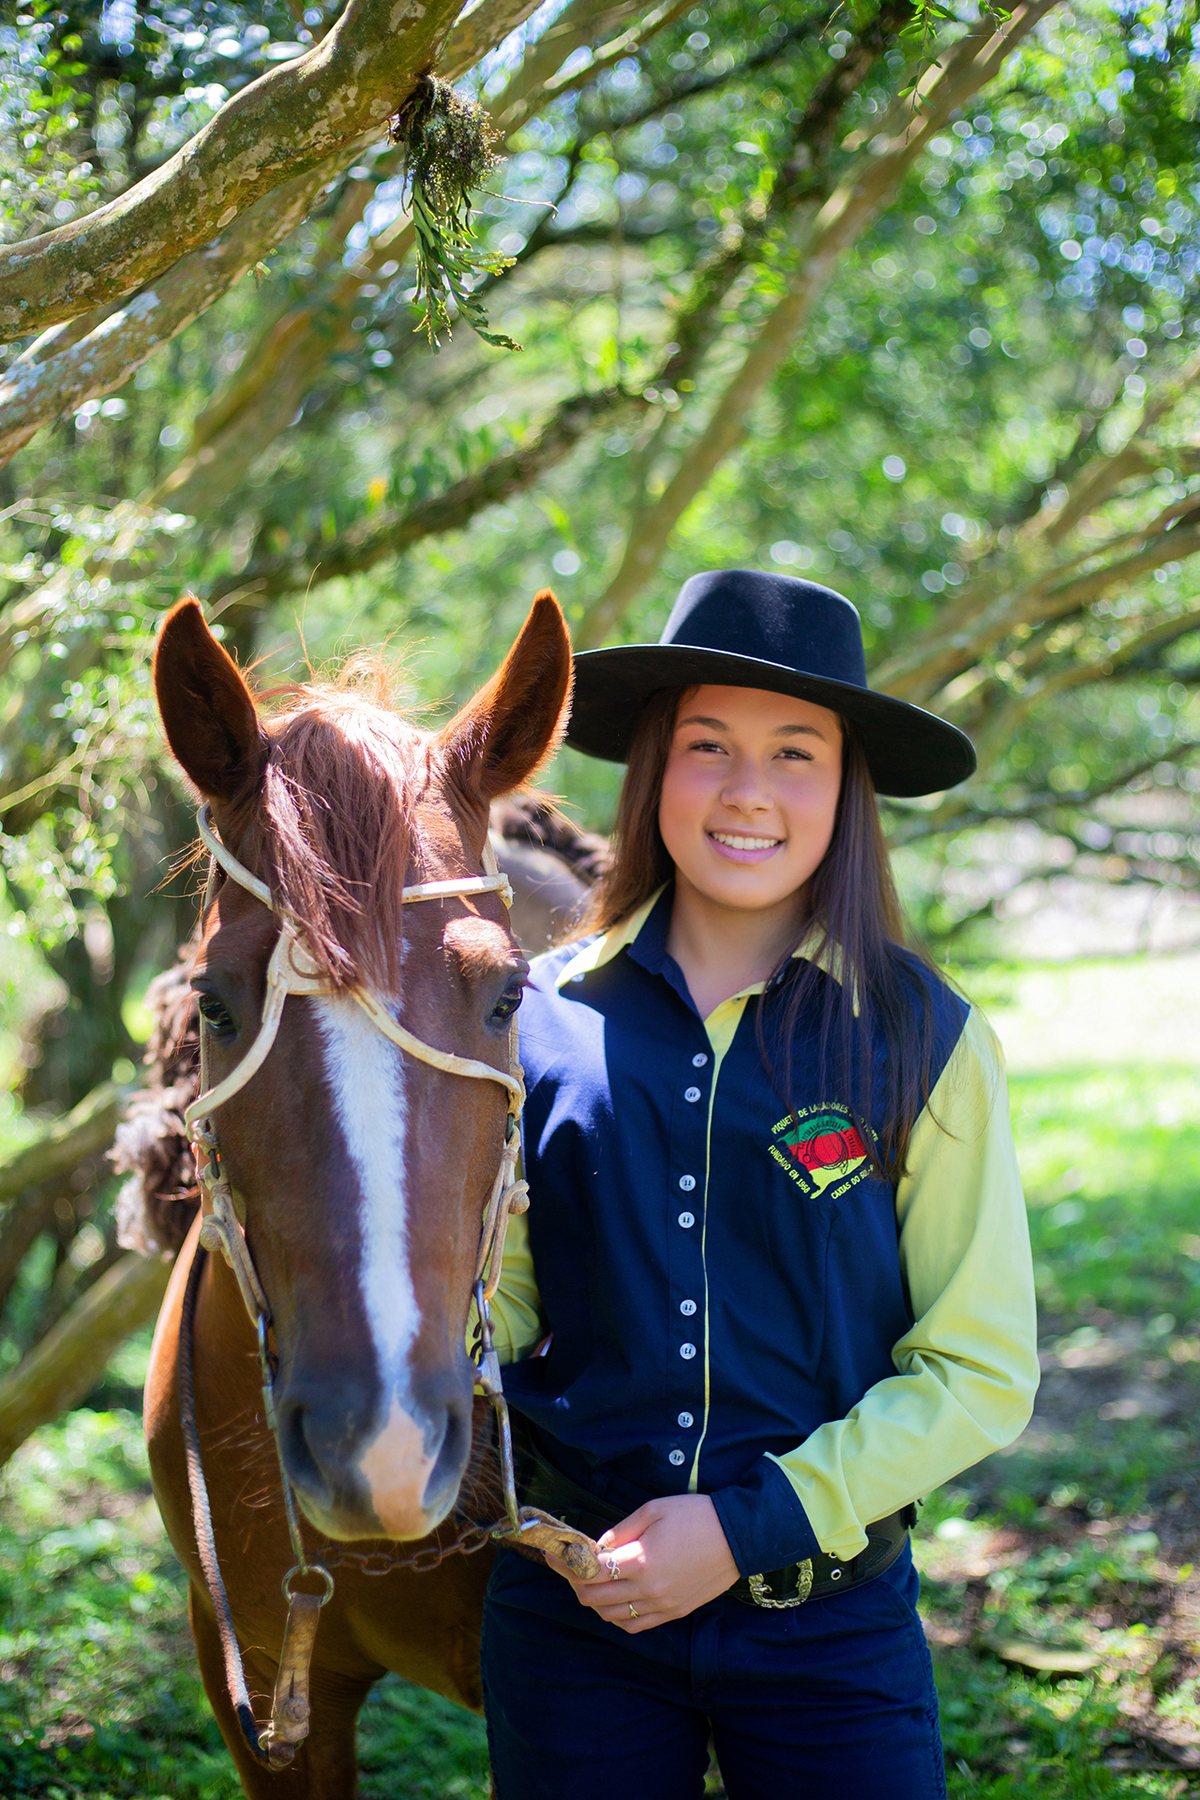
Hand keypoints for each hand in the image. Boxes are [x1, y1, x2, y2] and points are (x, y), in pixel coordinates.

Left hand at [545, 1494, 738, 1632]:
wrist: (738, 1536)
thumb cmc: (696, 1515)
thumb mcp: (653, 1510)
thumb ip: (620, 1531)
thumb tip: (597, 1547)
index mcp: (641, 1561)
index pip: (589, 1572)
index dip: (565, 1564)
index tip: (553, 1553)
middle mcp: (648, 1590)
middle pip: (594, 1599)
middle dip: (575, 1583)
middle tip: (570, 1566)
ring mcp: (662, 1606)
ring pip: (611, 1617)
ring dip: (594, 1601)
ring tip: (592, 1581)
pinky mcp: (673, 1613)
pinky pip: (635, 1626)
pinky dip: (617, 1617)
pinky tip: (616, 1600)